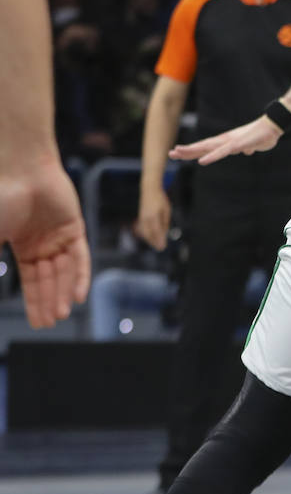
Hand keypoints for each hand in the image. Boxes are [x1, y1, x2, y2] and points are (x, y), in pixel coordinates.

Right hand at [0, 159, 90, 328]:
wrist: (21, 170)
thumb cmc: (2, 198)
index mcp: (24, 246)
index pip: (33, 281)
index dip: (35, 302)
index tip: (37, 323)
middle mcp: (44, 243)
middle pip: (50, 279)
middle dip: (50, 301)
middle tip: (50, 324)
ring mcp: (60, 236)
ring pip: (65, 271)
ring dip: (63, 292)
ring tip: (61, 314)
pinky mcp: (75, 227)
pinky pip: (81, 257)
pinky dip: (80, 276)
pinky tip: (78, 296)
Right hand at [135, 188, 171, 250]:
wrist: (149, 190)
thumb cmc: (160, 199)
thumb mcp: (166, 209)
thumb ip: (165, 221)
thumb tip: (165, 233)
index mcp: (153, 215)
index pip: (157, 230)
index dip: (160, 239)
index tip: (163, 246)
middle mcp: (146, 217)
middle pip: (149, 233)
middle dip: (154, 242)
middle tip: (161, 248)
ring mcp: (142, 217)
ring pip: (145, 232)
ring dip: (150, 240)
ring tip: (156, 245)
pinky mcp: (141, 217)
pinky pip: (143, 229)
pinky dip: (147, 235)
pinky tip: (151, 238)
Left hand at [169, 114, 283, 166]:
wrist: (273, 126)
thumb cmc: (263, 135)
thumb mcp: (253, 145)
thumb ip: (247, 148)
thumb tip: (248, 151)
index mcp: (226, 142)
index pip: (206, 146)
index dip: (192, 150)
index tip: (178, 152)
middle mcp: (224, 140)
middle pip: (202, 146)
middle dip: (186, 150)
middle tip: (170, 153)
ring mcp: (230, 142)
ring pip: (207, 148)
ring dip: (192, 151)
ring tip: (178, 152)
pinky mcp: (237, 145)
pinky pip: (222, 152)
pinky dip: (211, 156)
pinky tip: (202, 161)